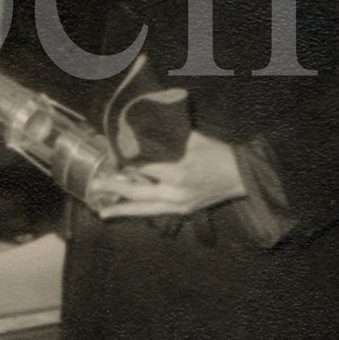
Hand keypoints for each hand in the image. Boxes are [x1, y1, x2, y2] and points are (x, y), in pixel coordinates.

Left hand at [89, 131, 246, 218]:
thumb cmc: (218, 154)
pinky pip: (156, 211)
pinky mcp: (183, 210)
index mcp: (178, 172)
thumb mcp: (193, 139)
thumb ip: (169, 136)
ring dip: (123, 209)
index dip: (125, 165)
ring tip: (103, 212)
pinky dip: (140, 211)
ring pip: (145, 209)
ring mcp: (179, 204)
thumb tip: (146, 127)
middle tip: (95, 186)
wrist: (242, 176)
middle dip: (115, 189)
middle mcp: (176, 192)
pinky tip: (126, 211)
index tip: (110, 159)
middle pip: (138, 192)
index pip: (143, 169)